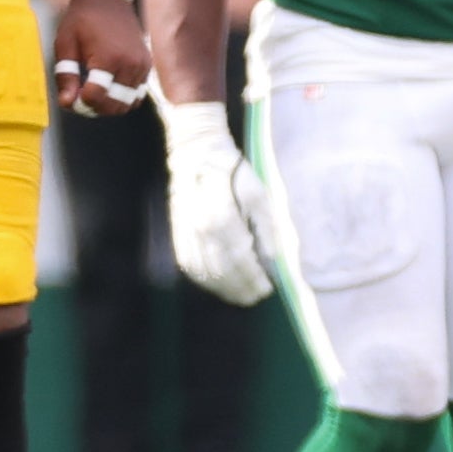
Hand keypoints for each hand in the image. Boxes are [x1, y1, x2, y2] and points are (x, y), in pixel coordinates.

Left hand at [50, 0, 150, 116]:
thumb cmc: (82, 19)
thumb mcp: (65, 44)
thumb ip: (66, 75)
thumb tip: (67, 103)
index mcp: (107, 57)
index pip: (96, 97)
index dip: (80, 104)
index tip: (70, 97)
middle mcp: (129, 63)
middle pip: (114, 105)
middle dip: (94, 109)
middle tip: (79, 99)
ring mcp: (141, 65)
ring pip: (128, 103)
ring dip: (109, 106)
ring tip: (93, 94)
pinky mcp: (146, 64)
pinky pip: (137, 93)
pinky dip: (122, 97)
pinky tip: (107, 88)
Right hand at [162, 105, 277, 303]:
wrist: (196, 155)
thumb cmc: (234, 172)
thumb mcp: (258, 192)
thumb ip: (267, 226)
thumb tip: (275, 258)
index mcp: (222, 217)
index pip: (241, 259)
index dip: (255, 277)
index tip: (269, 288)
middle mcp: (200, 229)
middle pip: (223, 271)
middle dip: (242, 288)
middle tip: (259, 296)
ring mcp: (185, 234)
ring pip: (206, 273)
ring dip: (225, 289)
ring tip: (243, 296)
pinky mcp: (177, 235)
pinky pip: (190, 266)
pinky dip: (206, 281)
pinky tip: (220, 286)